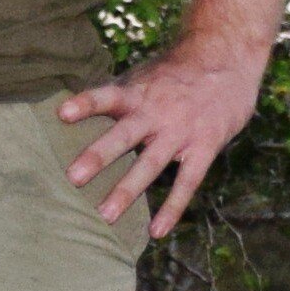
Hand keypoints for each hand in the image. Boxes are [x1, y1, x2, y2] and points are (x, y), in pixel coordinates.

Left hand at [54, 38, 267, 238]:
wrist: (227, 59)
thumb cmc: (175, 73)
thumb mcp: (144, 76)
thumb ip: (116, 97)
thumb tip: (73, 111)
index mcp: (138, 92)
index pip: (107, 96)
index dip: (86, 104)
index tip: (61, 113)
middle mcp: (156, 112)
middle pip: (125, 135)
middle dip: (99, 156)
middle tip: (73, 177)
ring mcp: (181, 131)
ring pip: (151, 164)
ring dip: (127, 190)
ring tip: (105, 216)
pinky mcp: (204, 147)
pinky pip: (187, 182)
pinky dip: (172, 208)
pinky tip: (156, 232)